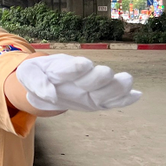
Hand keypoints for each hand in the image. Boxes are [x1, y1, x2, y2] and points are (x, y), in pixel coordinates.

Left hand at [15, 54, 140, 111]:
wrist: (46, 81)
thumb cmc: (38, 75)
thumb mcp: (29, 76)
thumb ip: (37, 82)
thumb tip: (51, 95)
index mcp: (68, 66)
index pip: (77, 65)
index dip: (77, 68)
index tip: (73, 71)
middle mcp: (86, 74)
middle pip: (103, 74)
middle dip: (96, 80)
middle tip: (82, 88)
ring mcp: (95, 87)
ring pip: (115, 85)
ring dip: (115, 90)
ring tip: (106, 94)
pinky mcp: (100, 100)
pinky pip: (119, 99)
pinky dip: (127, 98)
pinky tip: (136, 95)